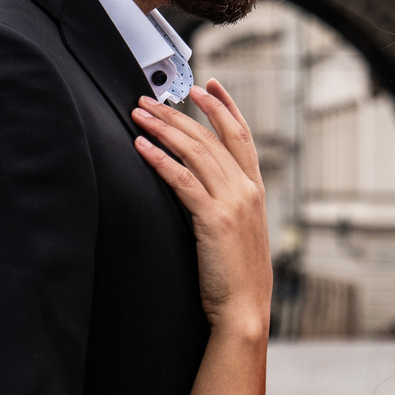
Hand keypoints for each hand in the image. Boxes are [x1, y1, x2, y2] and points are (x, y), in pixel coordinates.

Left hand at [133, 81, 272, 334]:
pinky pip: (183, 180)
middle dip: (179, 113)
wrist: (244, 309)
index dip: (225, 107)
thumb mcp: (239, 232)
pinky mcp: (214, 219)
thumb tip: (202, 187)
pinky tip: (141, 147)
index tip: (208, 86)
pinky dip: (160, 159)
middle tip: (151, 98)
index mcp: (255, 191)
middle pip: (211, 138)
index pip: (241, 136)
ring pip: (196, 152)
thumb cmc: (236, 277)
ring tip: (139, 114)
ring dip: (164, 129)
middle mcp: (247, 190)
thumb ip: (227, 204)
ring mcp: (233, 203)